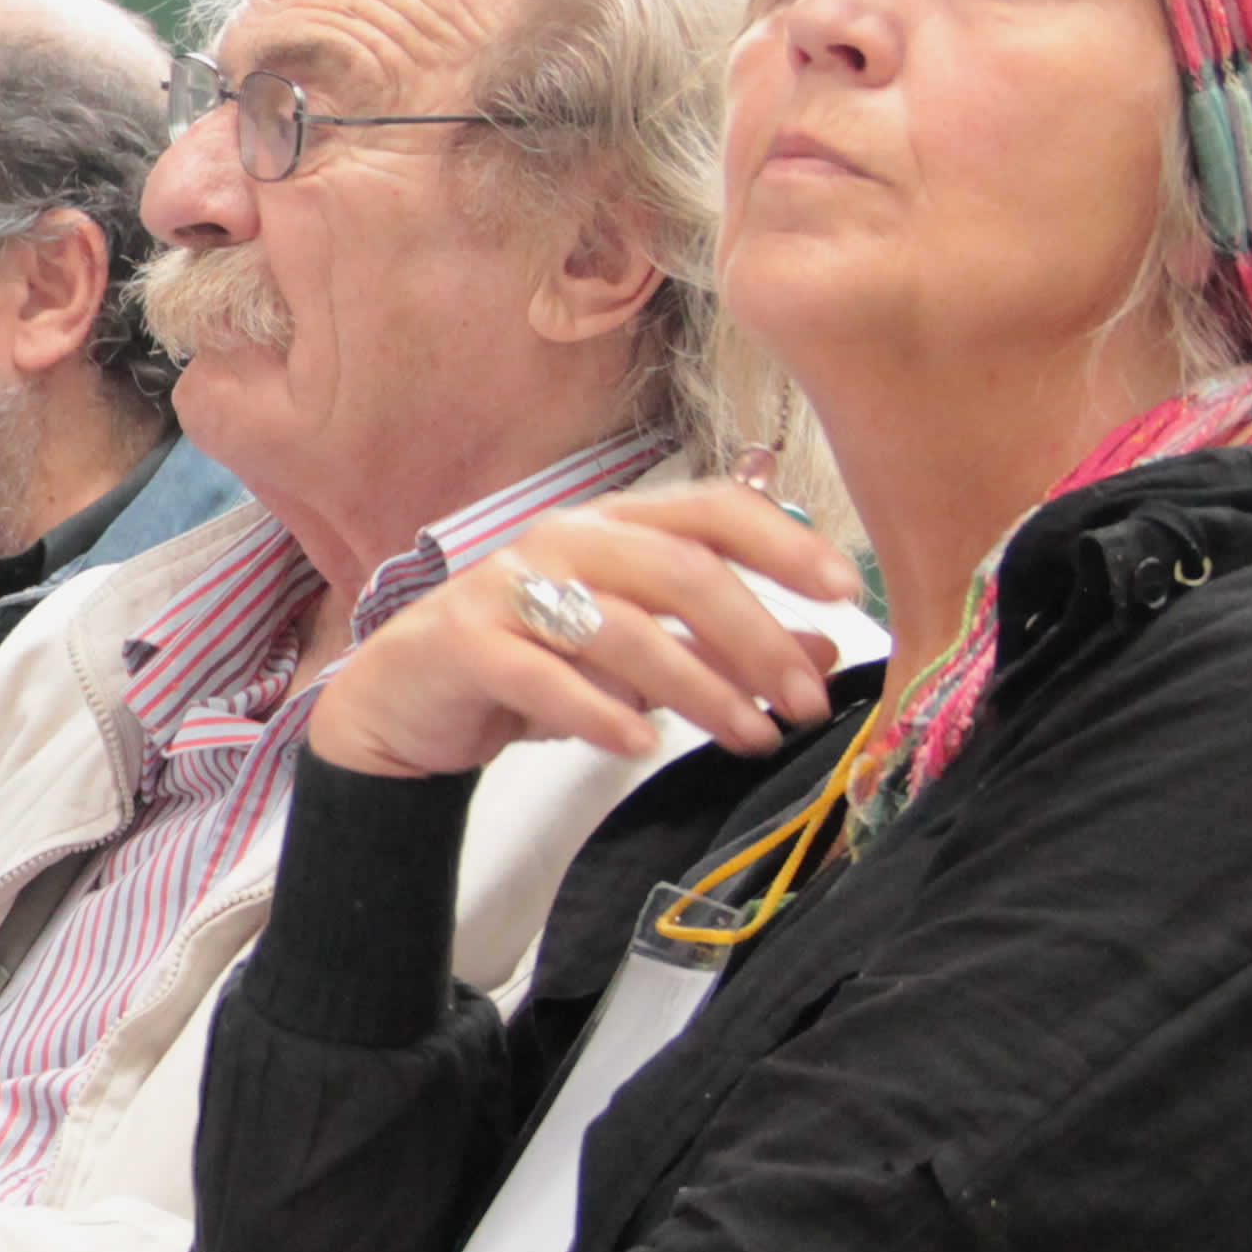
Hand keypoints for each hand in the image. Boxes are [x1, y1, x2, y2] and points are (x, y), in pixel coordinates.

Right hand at [305, 483, 852, 780]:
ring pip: (622, 627)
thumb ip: (721, 645)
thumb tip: (822, 653)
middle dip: (756, 636)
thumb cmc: (529, 663)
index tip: (847, 590)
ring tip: (747, 736)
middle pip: (680, 570)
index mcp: (612, 526)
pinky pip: (543, 676)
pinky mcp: (465, 644)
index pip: (711, 508)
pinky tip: (640, 743)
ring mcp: (508, 588)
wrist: (404, 699)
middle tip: (804, 702)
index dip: (784, 543)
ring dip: (698, 687)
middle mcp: (563, 541)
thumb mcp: (637, 652)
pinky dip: (599, 710)